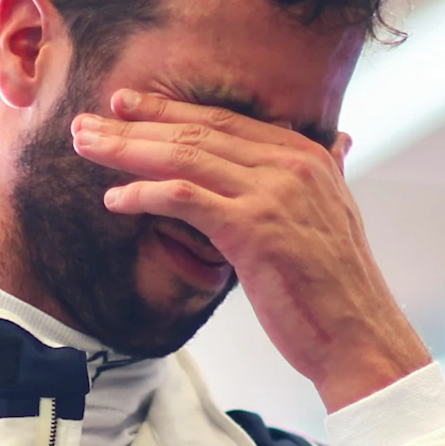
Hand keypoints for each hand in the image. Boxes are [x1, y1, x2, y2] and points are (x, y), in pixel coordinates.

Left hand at [73, 89, 433, 409]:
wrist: (359, 338)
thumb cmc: (337, 290)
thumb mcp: (337, 215)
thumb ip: (329, 175)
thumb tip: (341, 144)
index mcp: (308, 156)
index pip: (225, 121)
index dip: (171, 111)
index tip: (127, 107)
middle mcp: (292, 164)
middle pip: (198, 131)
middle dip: (137, 124)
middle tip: (87, 122)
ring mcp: (273, 194)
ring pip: (185, 157)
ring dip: (127, 151)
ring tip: (86, 148)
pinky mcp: (254, 229)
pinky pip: (185, 198)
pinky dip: (145, 194)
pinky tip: (116, 199)